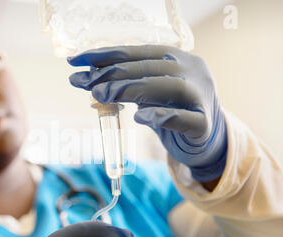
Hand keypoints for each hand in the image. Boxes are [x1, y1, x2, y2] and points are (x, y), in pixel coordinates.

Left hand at [68, 45, 227, 181]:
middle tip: (84, 82)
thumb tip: (90, 80)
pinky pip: (185, 118)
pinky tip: (140, 117)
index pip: (138, 51)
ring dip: (132, 90)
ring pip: (170, 87)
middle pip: (151, 67)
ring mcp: (202, 96)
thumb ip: (128, 85)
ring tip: (102, 96)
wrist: (206, 139)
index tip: (75, 60)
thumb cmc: (173, 110)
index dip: (105, 54)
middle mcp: (192, 71)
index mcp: (177, 58)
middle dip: (113, 73)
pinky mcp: (204, 125)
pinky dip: (162, 116)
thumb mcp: (149, 94)